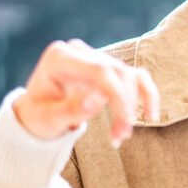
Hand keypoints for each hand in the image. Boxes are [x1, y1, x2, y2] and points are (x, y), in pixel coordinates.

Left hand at [13, 39, 159, 146]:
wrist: (36, 115)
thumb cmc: (38, 118)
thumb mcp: (48, 119)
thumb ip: (71, 109)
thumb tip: (98, 99)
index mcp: (59, 58)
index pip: (99, 70)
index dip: (119, 94)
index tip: (128, 121)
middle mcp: (79, 51)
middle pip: (116, 72)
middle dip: (126, 105)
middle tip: (122, 136)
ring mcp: (95, 57)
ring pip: (128, 76)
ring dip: (134, 105)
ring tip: (123, 134)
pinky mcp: (107, 67)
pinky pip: (134, 77)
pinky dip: (145, 95)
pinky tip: (151, 115)